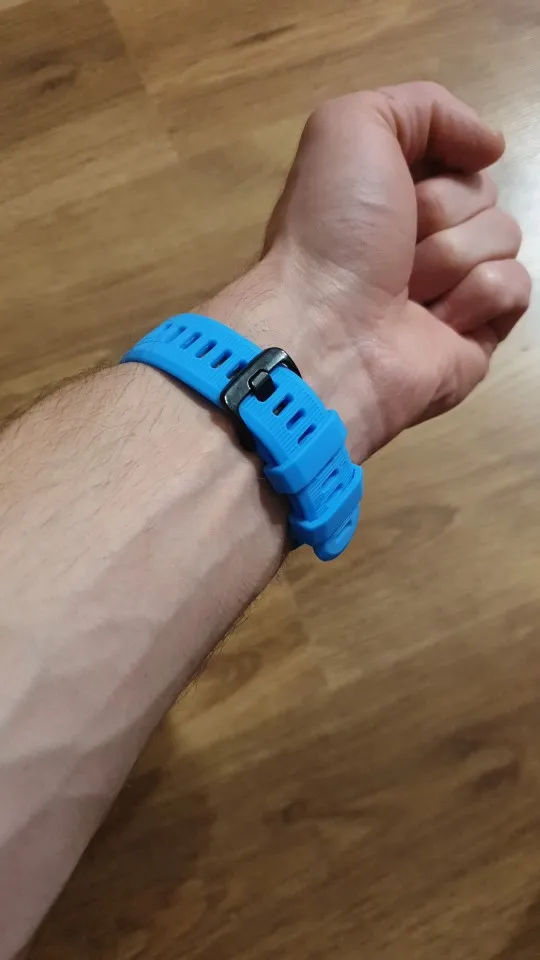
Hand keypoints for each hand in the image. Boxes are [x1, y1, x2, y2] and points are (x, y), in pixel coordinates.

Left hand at [211, 82, 530, 462]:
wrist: (328, 331)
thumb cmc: (332, 230)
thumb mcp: (352, 126)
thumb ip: (424, 106)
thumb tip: (490, 145)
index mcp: (388, 192)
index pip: (455, 151)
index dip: (438, 156)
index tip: (404, 177)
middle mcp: (418, 238)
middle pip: (483, 191)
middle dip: (442, 210)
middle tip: (396, 245)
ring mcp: (450, 288)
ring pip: (504, 236)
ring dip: (451, 257)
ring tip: (405, 291)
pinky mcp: (477, 335)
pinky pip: (514, 287)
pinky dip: (476, 297)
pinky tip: (434, 321)